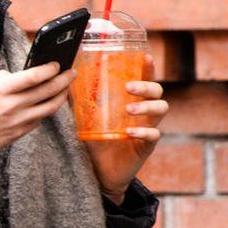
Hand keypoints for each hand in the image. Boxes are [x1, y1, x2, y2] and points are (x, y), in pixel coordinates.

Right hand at [0, 62, 74, 162]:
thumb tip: (14, 76)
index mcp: (0, 89)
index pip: (33, 76)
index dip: (49, 68)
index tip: (57, 63)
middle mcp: (13, 105)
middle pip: (47, 90)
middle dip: (63, 79)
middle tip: (71, 72)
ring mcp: (18, 121)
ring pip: (49, 107)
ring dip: (61, 96)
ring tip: (65, 89)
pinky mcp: (18, 133)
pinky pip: (39, 120)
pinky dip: (46, 110)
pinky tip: (47, 104)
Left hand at [83, 54, 167, 204]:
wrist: (100, 171)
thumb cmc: (97, 139)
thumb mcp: (86, 117)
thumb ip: (79, 99)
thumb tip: (65, 79)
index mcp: (132, 100)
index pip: (144, 79)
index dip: (148, 68)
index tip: (145, 56)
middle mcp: (143, 111)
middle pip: (158, 91)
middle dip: (146, 85)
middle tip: (129, 87)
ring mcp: (147, 127)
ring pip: (162, 109)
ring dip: (147, 106)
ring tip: (129, 109)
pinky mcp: (146, 146)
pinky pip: (153, 135)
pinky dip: (143, 131)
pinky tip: (129, 132)